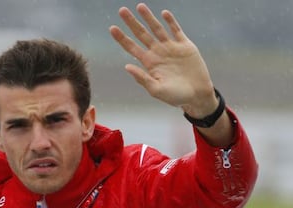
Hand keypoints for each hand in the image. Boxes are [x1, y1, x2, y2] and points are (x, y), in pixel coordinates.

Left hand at [110, 3, 216, 117]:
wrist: (197, 95)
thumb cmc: (176, 96)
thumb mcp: (157, 90)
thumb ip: (142, 78)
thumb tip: (127, 66)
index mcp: (149, 63)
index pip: (132, 47)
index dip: (122, 38)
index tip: (112, 28)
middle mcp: (158, 53)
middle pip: (142, 34)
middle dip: (132, 23)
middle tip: (122, 10)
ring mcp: (171, 48)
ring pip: (157, 29)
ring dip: (149, 18)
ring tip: (140, 6)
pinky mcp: (185, 46)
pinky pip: (176, 30)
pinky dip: (170, 22)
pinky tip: (164, 13)